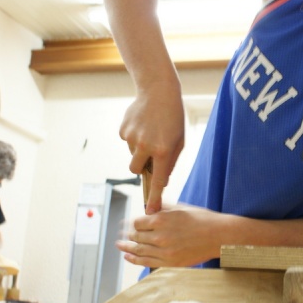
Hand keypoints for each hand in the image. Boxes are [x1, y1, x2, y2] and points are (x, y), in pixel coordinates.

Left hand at [116, 204, 223, 267]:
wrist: (219, 236)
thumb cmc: (202, 219)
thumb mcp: (180, 208)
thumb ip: (162, 208)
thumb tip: (148, 208)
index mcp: (161, 219)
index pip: (137, 223)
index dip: (133, 223)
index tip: (130, 224)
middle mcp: (159, 236)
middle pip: (135, 236)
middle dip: (128, 235)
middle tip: (122, 235)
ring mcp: (164, 251)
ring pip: (138, 250)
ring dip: (126, 248)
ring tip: (119, 246)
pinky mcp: (170, 263)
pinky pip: (146, 261)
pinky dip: (134, 259)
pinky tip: (128, 257)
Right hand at [119, 79, 183, 212]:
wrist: (159, 91)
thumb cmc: (173, 118)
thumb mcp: (179, 141)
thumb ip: (170, 162)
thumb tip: (160, 181)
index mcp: (164, 151)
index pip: (158, 180)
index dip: (154, 197)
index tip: (150, 211)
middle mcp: (146, 146)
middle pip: (136, 170)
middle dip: (141, 166)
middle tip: (150, 152)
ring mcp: (133, 137)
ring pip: (131, 155)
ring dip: (139, 149)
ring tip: (150, 131)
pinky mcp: (123, 129)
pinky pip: (126, 141)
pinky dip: (133, 136)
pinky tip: (143, 123)